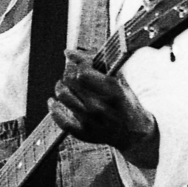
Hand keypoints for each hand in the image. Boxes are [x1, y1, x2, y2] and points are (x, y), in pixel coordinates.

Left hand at [50, 48, 159, 171]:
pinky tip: (53, 101)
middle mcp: (101, 108)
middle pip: (72, 82)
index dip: (77, 64)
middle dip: (69, 73)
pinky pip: (60, 119)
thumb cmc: (125, 102)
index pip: (83, 73)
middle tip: (71, 72)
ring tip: (63, 84)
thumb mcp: (119, 81)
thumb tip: (68, 52)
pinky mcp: (83, 133)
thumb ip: (97, 65)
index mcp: (113, 92)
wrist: (134, 133)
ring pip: (64, 96)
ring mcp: (91, 122)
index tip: (78, 63)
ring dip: (60, 86)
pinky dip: (54, 108)